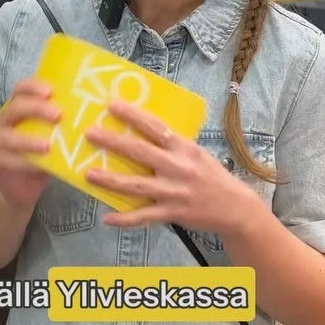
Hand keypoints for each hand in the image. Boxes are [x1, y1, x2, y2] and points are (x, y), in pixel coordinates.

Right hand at [0, 79, 59, 210]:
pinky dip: (22, 161)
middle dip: (36, 109)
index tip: (52, 91)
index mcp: (17, 110)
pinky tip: (37, 165)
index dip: (33, 87)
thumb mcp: (54, 140)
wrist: (24, 189)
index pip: (20, 90)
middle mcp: (2, 121)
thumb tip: (92, 113)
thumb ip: (64, 127)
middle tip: (58, 115)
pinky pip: (4, 158)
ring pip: (6, 135)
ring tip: (47, 146)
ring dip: (28, 139)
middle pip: (14, 108)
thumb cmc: (42, 159)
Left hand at [84, 98, 257, 233]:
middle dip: (113, 142)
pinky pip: (145, 216)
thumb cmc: (212, 176)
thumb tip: (143, 131)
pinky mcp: (173, 213)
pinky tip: (107, 218)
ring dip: (111, 180)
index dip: (133, 115)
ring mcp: (175, 191)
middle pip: (140, 152)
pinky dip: (126, 219)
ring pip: (137, 186)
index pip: (155, 127)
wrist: (235, 207)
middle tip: (90, 134)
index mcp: (185, 148)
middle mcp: (179, 167)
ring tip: (89, 174)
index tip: (111, 105)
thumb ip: (173, 146)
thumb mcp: (197, 154)